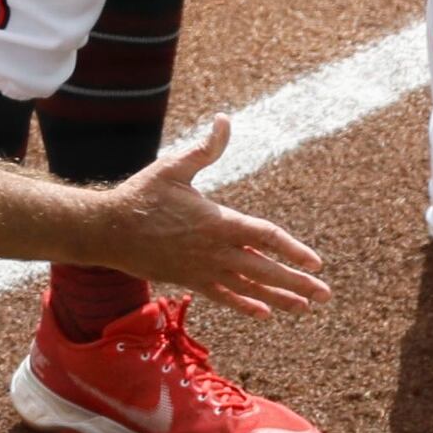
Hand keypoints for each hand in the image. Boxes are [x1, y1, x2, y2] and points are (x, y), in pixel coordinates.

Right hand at [93, 117, 332, 319]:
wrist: (107, 231)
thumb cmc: (142, 196)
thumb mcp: (174, 167)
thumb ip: (205, 149)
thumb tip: (224, 120)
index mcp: (217, 221)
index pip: (265, 237)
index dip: (292, 250)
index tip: (316, 262)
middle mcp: (215, 250)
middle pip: (264, 269)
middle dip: (296, 282)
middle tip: (324, 294)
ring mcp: (202, 269)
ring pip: (248, 287)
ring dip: (278, 297)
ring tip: (304, 307)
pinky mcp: (189, 280)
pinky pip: (223, 296)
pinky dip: (244, 304)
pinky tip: (263, 313)